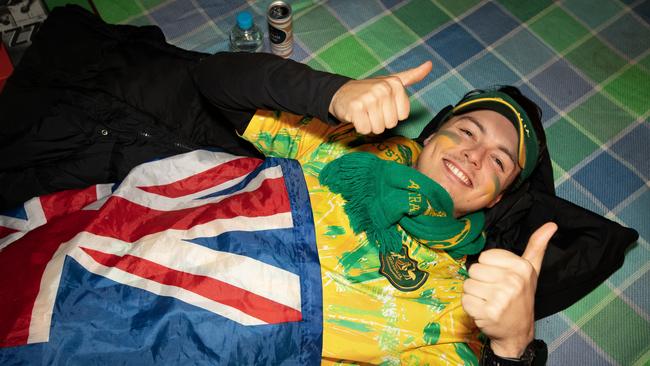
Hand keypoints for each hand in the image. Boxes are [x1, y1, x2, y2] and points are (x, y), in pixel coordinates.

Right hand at [328, 61, 431, 134]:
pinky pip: (365, 129)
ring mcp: (369, 98)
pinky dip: (359, 127)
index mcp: (395, 83)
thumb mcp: (391, 82)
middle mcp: (383, 89)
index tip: (383, 106)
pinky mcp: (356, 108)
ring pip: (378, 128)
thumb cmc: (369, 91)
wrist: (341, 93)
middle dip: (380, 121)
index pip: (403, 116)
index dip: (392, 115)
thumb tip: (429, 65)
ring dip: (370, 124)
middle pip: (391, 123)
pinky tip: (356, 116)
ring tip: (364, 113)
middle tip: (371, 110)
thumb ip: (411, 76)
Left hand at [461, 222, 557, 357]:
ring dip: (474, 294)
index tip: (500, 278)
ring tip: (489, 301)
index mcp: (522, 267)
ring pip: (468, 285)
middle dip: (480, 281)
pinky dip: (471, 307)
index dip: (488, 267)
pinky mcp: (489, 312)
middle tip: (494, 292)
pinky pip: (465, 300)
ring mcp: (501, 298)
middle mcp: (513, 281)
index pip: (485, 256)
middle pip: (474, 269)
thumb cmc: (521, 297)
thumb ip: (537, 246)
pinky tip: (484, 311)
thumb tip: (551, 224)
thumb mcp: (531, 270)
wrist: (518, 331)